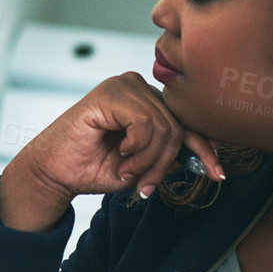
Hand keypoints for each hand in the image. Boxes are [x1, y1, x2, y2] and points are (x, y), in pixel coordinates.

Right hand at [0, 71, 222, 231]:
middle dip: (165, 163)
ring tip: (128, 173)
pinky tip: (120, 155)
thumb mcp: (140, 167)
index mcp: (144, 100)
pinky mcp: (109, 94)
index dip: (203, 147)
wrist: (54, 173)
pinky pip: (145, 123)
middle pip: (176, 126)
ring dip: (149, 160)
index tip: (218, 173)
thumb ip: (167, 156)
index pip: (185, 120)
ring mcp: (122, 86)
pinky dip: (137, 148)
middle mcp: (136, 87)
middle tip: (145, 185)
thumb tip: (200, 156)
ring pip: (163, 127)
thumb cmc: (90, 168)